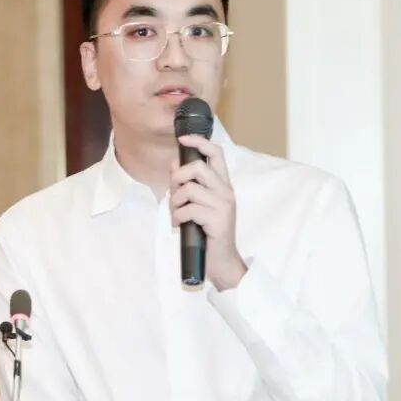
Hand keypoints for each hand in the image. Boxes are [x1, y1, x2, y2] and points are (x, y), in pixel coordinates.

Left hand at [170, 134, 247, 290]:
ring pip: (189, 189)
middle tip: (174, 193)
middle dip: (177, 178)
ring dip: (175, 202)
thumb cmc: (207, 232)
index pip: (216, 153)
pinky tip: (178, 225)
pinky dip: (177, 217)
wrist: (222, 261)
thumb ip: (188, 184)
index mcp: (223, 185)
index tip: (182, 139)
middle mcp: (226, 191)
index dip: (199, 142)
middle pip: (197, 168)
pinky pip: (188, 209)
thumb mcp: (198, 204)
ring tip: (176, 213)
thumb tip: (174, 164)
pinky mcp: (218, 220)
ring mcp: (223, 205)